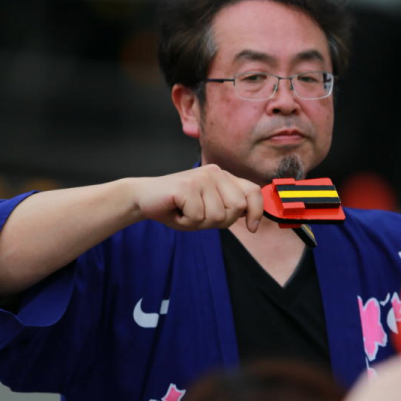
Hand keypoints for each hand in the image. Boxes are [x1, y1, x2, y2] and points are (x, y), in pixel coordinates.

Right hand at [133, 164, 263, 232]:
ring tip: (184, 212)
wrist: (144, 198)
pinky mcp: (188, 186)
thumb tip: (253, 222)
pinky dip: (185, 222)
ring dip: (199, 223)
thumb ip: (228, 211)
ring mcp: (201, 177)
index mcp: (223, 176)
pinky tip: (176, 211)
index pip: (252, 191)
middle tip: (198, 216)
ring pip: (216, 216)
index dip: (256, 211)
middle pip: (236, 208)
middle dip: (220, 221)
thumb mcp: (208, 210)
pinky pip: (197, 217)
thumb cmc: (177, 206)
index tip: (252, 228)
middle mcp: (215, 172)